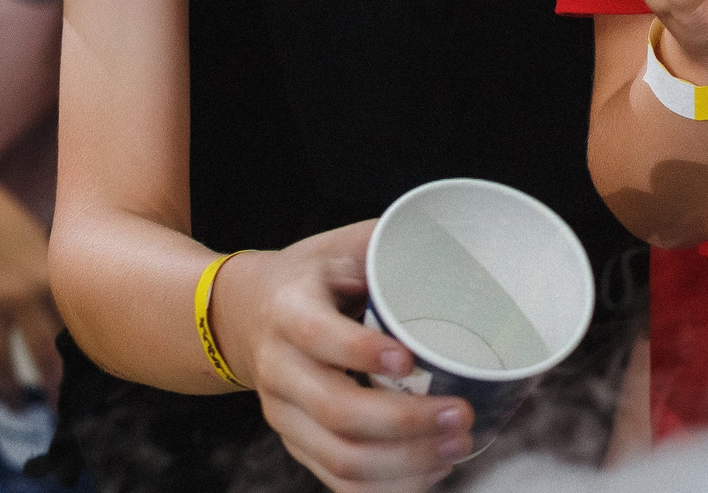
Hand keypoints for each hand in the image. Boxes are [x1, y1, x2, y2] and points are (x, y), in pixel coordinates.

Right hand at [0, 163, 62, 398]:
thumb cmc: (7, 226)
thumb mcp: (41, 246)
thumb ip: (54, 282)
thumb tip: (76, 323)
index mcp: (46, 276)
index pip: (70, 326)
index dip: (79, 356)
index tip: (88, 380)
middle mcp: (16, 291)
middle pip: (38, 351)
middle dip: (50, 385)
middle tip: (57, 408)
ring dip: (7, 391)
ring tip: (18, 409)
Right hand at [214, 225, 471, 489]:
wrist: (243, 313)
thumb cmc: (311, 275)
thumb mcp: (341, 245)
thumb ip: (390, 243)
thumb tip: (464, 239)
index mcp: (290, 309)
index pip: (319, 337)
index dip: (362, 352)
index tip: (410, 359)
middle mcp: (280, 368)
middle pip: (335, 411)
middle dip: (404, 422)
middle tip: (459, 414)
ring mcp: (285, 413)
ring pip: (339, 455)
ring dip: (404, 462)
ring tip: (457, 445)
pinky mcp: (296, 442)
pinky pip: (336, 480)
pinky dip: (386, 487)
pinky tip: (429, 473)